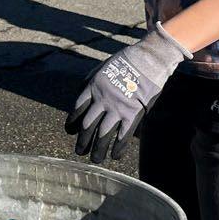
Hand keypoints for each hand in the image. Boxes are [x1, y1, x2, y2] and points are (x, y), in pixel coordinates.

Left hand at [66, 23, 191, 162]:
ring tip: (95, 160)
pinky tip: (114, 156)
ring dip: (98, 149)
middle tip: (79, 152)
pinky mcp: (133, 114)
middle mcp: (102, 100)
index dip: (72, 122)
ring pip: (103, 134)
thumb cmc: (125, 62)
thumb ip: (91, 84)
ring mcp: (117, 108)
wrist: (148, 59)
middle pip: (88, 125)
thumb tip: (83, 99)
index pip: (77, 109)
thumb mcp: (101, 69)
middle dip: (83, 141)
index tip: (70, 131)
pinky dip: (118, 148)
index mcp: (92, 87)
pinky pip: (123, 135)